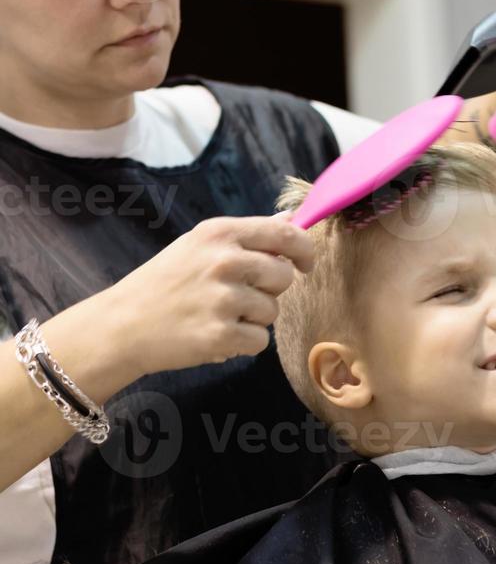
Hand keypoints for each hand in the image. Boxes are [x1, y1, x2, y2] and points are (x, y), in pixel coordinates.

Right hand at [105, 213, 313, 375]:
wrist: (122, 325)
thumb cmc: (164, 283)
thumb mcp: (199, 245)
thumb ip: (248, 235)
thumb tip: (291, 220)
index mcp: (219, 233)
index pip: (285, 234)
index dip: (304, 250)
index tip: (305, 263)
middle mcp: (224, 261)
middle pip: (284, 276)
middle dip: (270, 289)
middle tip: (238, 294)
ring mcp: (223, 300)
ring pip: (272, 311)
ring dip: (253, 318)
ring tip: (218, 315)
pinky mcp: (220, 336)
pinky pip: (260, 341)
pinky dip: (243, 344)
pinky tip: (216, 335)